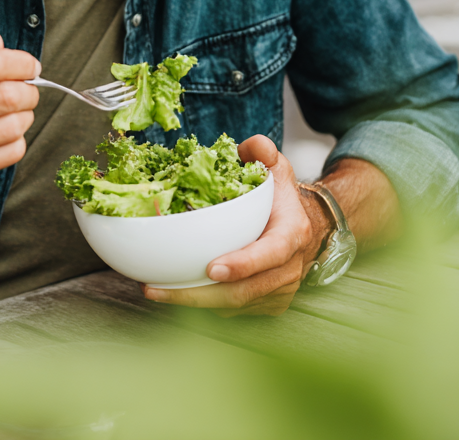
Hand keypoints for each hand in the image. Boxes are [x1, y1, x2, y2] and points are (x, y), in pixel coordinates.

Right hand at [0, 33, 40, 201]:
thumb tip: (0, 44)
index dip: (19, 63)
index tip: (31, 65)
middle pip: (6, 98)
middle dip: (28, 90)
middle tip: (27, 89)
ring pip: (13, 127)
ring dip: (25, 115)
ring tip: (15, 111)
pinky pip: (9, 155)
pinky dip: (17, 140)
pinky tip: (3, 134)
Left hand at [141, 135, 325, 315]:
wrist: (303, 227)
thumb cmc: (281, 197)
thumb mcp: (276, 168)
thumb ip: (262, 152)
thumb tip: (251, 146)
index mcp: (291, 234)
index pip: (270, 254)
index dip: (243, 264)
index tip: (211, 268)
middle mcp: (288, 269)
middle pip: (243, 292)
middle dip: (198, 295)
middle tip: (157, 289)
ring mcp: (278, 292)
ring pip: (233, 307)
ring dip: (193, 303)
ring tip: (155, 291)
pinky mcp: (266, 306)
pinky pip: (232, 311)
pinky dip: (202, 305)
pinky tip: (175, 293)